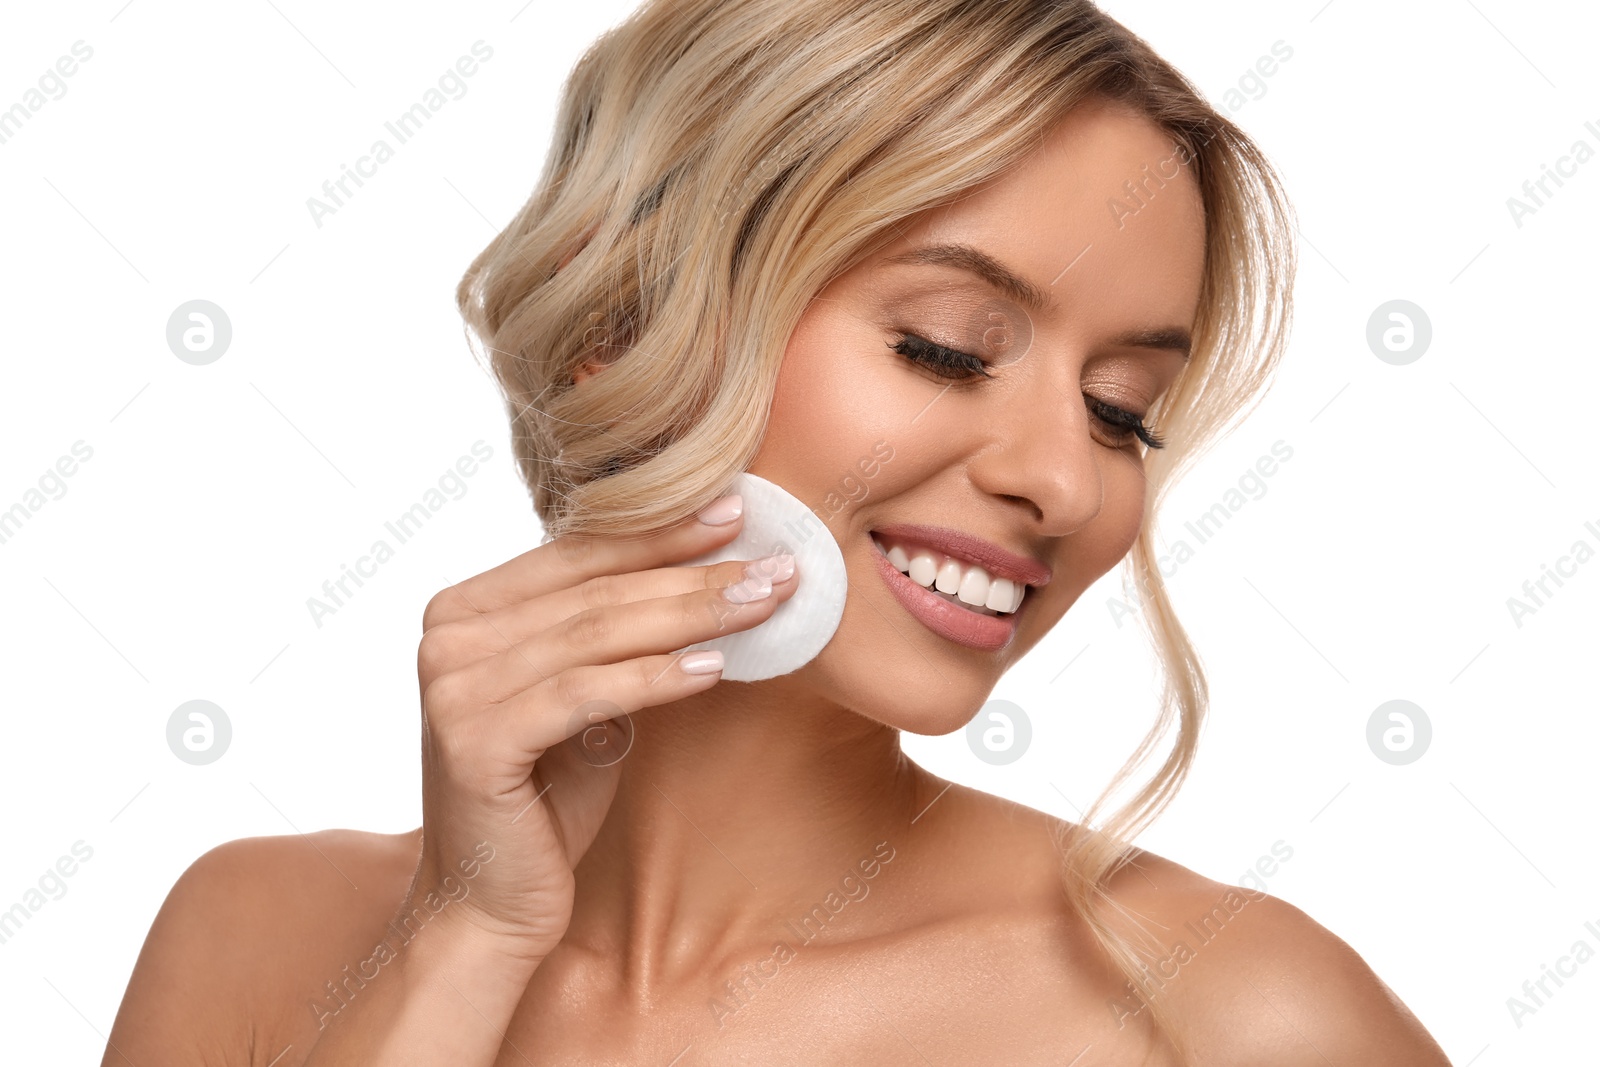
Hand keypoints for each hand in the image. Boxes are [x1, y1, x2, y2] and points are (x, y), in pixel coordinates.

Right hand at [407, 495, 796, 960]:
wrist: (489, 904)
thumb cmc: (545, 799)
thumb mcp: (583, 700)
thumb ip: (614, 639)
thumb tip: (714, 576)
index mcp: (464, 611)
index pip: (577, 555)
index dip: (659, 533)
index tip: (736, 513)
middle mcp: (446, 637)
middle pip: (595, 590)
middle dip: (693, 574)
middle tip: (774, 565)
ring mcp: (452, 686)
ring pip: (596, 633)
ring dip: (692, 615)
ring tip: (763, 604)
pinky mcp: (474, 739)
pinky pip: (587, 693)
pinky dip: (657, 677)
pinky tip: (715, 667)